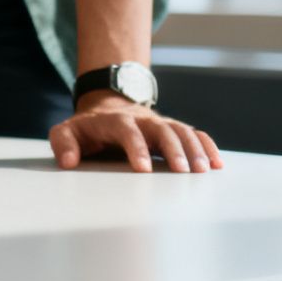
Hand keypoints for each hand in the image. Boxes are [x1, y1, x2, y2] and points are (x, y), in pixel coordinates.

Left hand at [49, 94, 223, 172]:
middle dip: (173, 149)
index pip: (127, 130)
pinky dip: (207, 145)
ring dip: (194, 148)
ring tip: (204, 170)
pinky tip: (218, 164)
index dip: (136, 147)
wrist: (106, 109)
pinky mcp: (172, 130)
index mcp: (114, 121)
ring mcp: (159, 123)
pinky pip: (193, 134)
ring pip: (181, 130)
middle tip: (183, 171)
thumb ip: (63, 143)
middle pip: (161, 129)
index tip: (142, 169)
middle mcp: (141, 120)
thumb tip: (68, 162)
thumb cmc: (87, 129)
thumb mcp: (67, 132)